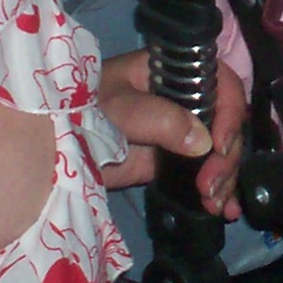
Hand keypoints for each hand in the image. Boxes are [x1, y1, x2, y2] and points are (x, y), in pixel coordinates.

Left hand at [96, 52, 246, 218]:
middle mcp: (184, 99)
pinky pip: (204, 173)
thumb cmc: (80, 110)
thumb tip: (203, 143)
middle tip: (209, 186)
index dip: (230, 111)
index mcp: (174, 73)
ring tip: (213, 204)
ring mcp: (181, 132)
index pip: (221, 83)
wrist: (52, 143)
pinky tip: (226, 209)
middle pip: (227, 123)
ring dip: (225, 178)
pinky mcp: (172, 160)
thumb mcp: (119, 108)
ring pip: (220, 152)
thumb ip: (161, 120)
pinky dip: (218, 191)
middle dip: (225, 157)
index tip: (219, 145)